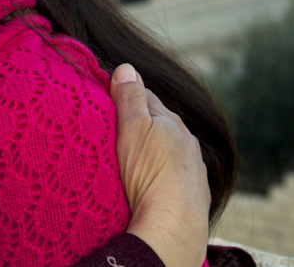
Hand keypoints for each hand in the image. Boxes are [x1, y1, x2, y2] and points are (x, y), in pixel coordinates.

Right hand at [111, 64, 209, 266]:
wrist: (173, 226)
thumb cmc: (149, 174)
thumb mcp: (133, 129)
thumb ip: (130, 98)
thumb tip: (127, 67)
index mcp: (169, 120)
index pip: (144, 95)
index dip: (122, 94)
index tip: (102, 98)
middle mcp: (184, 140)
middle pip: (156, 121)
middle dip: (136, 120)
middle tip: (108, 127)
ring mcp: (190, 166)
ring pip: (165, 147)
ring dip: (148, 147)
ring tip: (125, 156)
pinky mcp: (191, 191)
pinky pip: (170, 171)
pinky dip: (157, 169)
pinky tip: (144, 178)